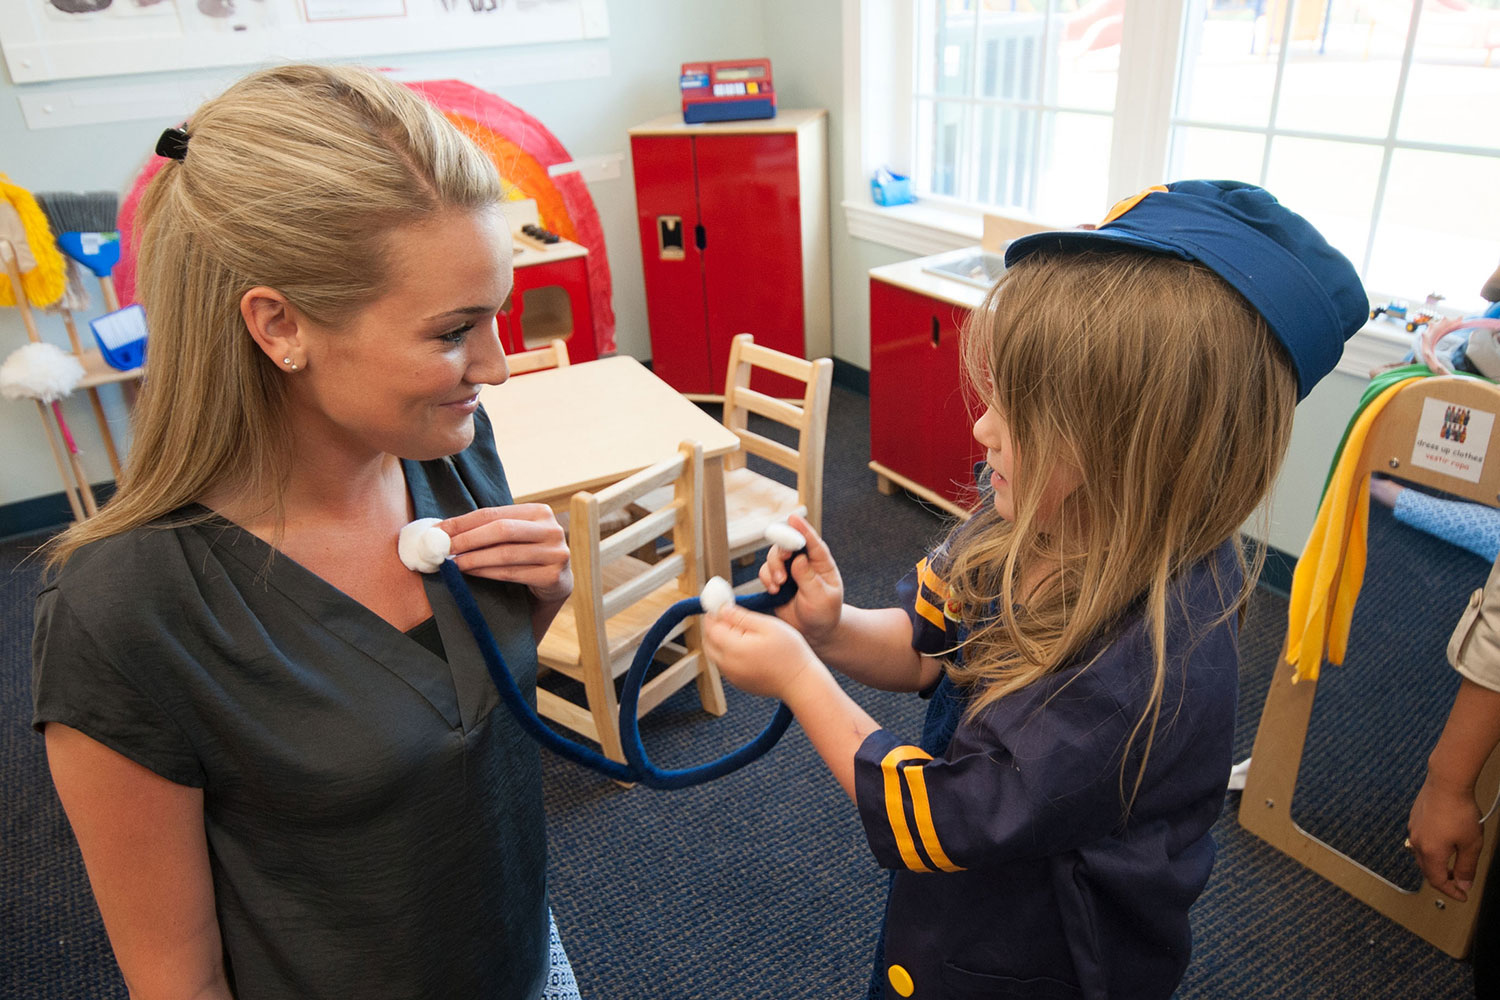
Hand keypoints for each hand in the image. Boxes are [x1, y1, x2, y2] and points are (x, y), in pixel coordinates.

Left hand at [441, 504, 571, 604]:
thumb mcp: (513, 537)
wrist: (556, 583)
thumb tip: (442, 530)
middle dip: (468, 539)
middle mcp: (552, 529)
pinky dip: (487, 573)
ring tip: (452, 564)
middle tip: (443, 549)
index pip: (493, 513)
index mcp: (539, 512)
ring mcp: (556, 553)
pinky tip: (471, 573)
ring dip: (474, 559)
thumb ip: (488, 529)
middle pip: (502, 530)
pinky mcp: (554, 576)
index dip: (462, 522)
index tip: (438, 531)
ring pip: (506, 553)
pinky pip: (513, 573)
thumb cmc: (526, 556)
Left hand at [701, 604, 824, 701]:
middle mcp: (728, 665)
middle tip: (726, 614)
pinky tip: (745, 646)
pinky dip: (726, 652)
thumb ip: (742, 617)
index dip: (713, 614)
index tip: (719, 604)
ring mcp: (732, 677)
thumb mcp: (768, 626)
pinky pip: (724, 664)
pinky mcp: (738, 683)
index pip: (711, 628)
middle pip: (708, 642)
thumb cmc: (790, 653)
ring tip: (739, 630)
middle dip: (713, 626)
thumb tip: (722, 609)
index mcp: (734, 649)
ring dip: (719, 640)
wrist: (800, 683)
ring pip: (715, 653)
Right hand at [758, 514, 843, 645]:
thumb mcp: (822, 598)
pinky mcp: (777, 580)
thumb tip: (798, 559)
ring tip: (778, 585)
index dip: (802, 529)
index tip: (793, 518)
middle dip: (781, 552)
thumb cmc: (824, 613)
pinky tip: (773, 590)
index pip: (812, 541)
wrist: (814, 631)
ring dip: (773, 568)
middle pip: (787, 544)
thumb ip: (809, 579)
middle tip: (782, 564)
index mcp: (821, 562)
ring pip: (773, 557)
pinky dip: (766, 578)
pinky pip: (765, 572)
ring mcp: (789, 570)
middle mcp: (804, 562)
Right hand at [1407, 775, 1482, 901]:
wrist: (1446, 783)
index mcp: (1431, 853)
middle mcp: (1417, 843)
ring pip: (1422, 856)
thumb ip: (1466, 868)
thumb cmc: (1460, 811)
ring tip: (1452, 862)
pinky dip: (1431, 850)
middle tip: (1458, 881)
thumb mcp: (1471, 844)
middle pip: (1427, 870)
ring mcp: (1413, 831)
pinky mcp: (1414, 820)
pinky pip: (1420, 842)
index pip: (1437, 881)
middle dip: (1443, 879)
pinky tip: (1444, 842)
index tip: (1462, 895)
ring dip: (1436, 864)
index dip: (1451, 892)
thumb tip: (1463, 884)